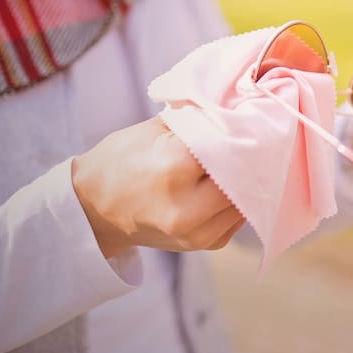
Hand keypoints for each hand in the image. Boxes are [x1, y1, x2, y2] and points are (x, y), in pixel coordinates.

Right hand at [71, 116, 245, 256]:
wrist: (93, 209)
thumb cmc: (121, 160)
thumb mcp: (155, 129)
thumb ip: (199, 119)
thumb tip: (241, 109)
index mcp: (173, 168)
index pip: (229, 143)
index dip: (244, 127)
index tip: (253, 114)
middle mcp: (188, 207)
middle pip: (245, 173)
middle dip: (251, 153)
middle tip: (259, 133)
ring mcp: (198, 232)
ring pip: (249, 196)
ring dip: (250, 176)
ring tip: (246, 156)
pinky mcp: (206, 244)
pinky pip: (240, 215)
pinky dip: (241, 196)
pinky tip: (231, 180)